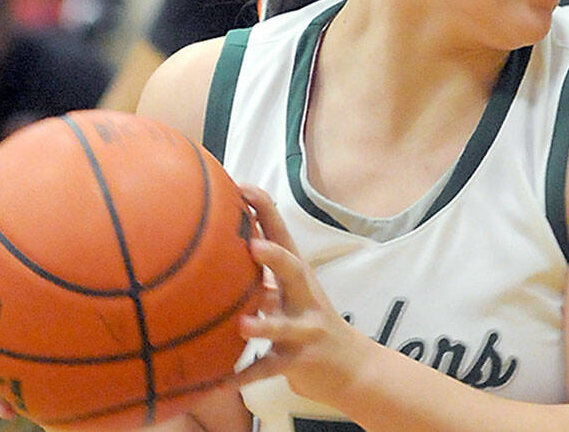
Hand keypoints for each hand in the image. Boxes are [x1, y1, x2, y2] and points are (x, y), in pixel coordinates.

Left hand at [233, 185, 371, 406]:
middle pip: (293, 270)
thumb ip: (262, 273)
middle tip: (252, 245)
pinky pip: (270, 369)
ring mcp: (305, 328)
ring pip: (285, 324)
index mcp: (297, 274)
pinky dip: (247, 376)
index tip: (241, 186)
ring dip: (265, 324)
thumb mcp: (290, 292)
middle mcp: (304, 296)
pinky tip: (224, 382)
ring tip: (243, 324)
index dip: (264, 209)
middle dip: (275, 256)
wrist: (350, 366)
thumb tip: (219, 245)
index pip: (281, 233)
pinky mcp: (300, 360)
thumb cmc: (307, 320)